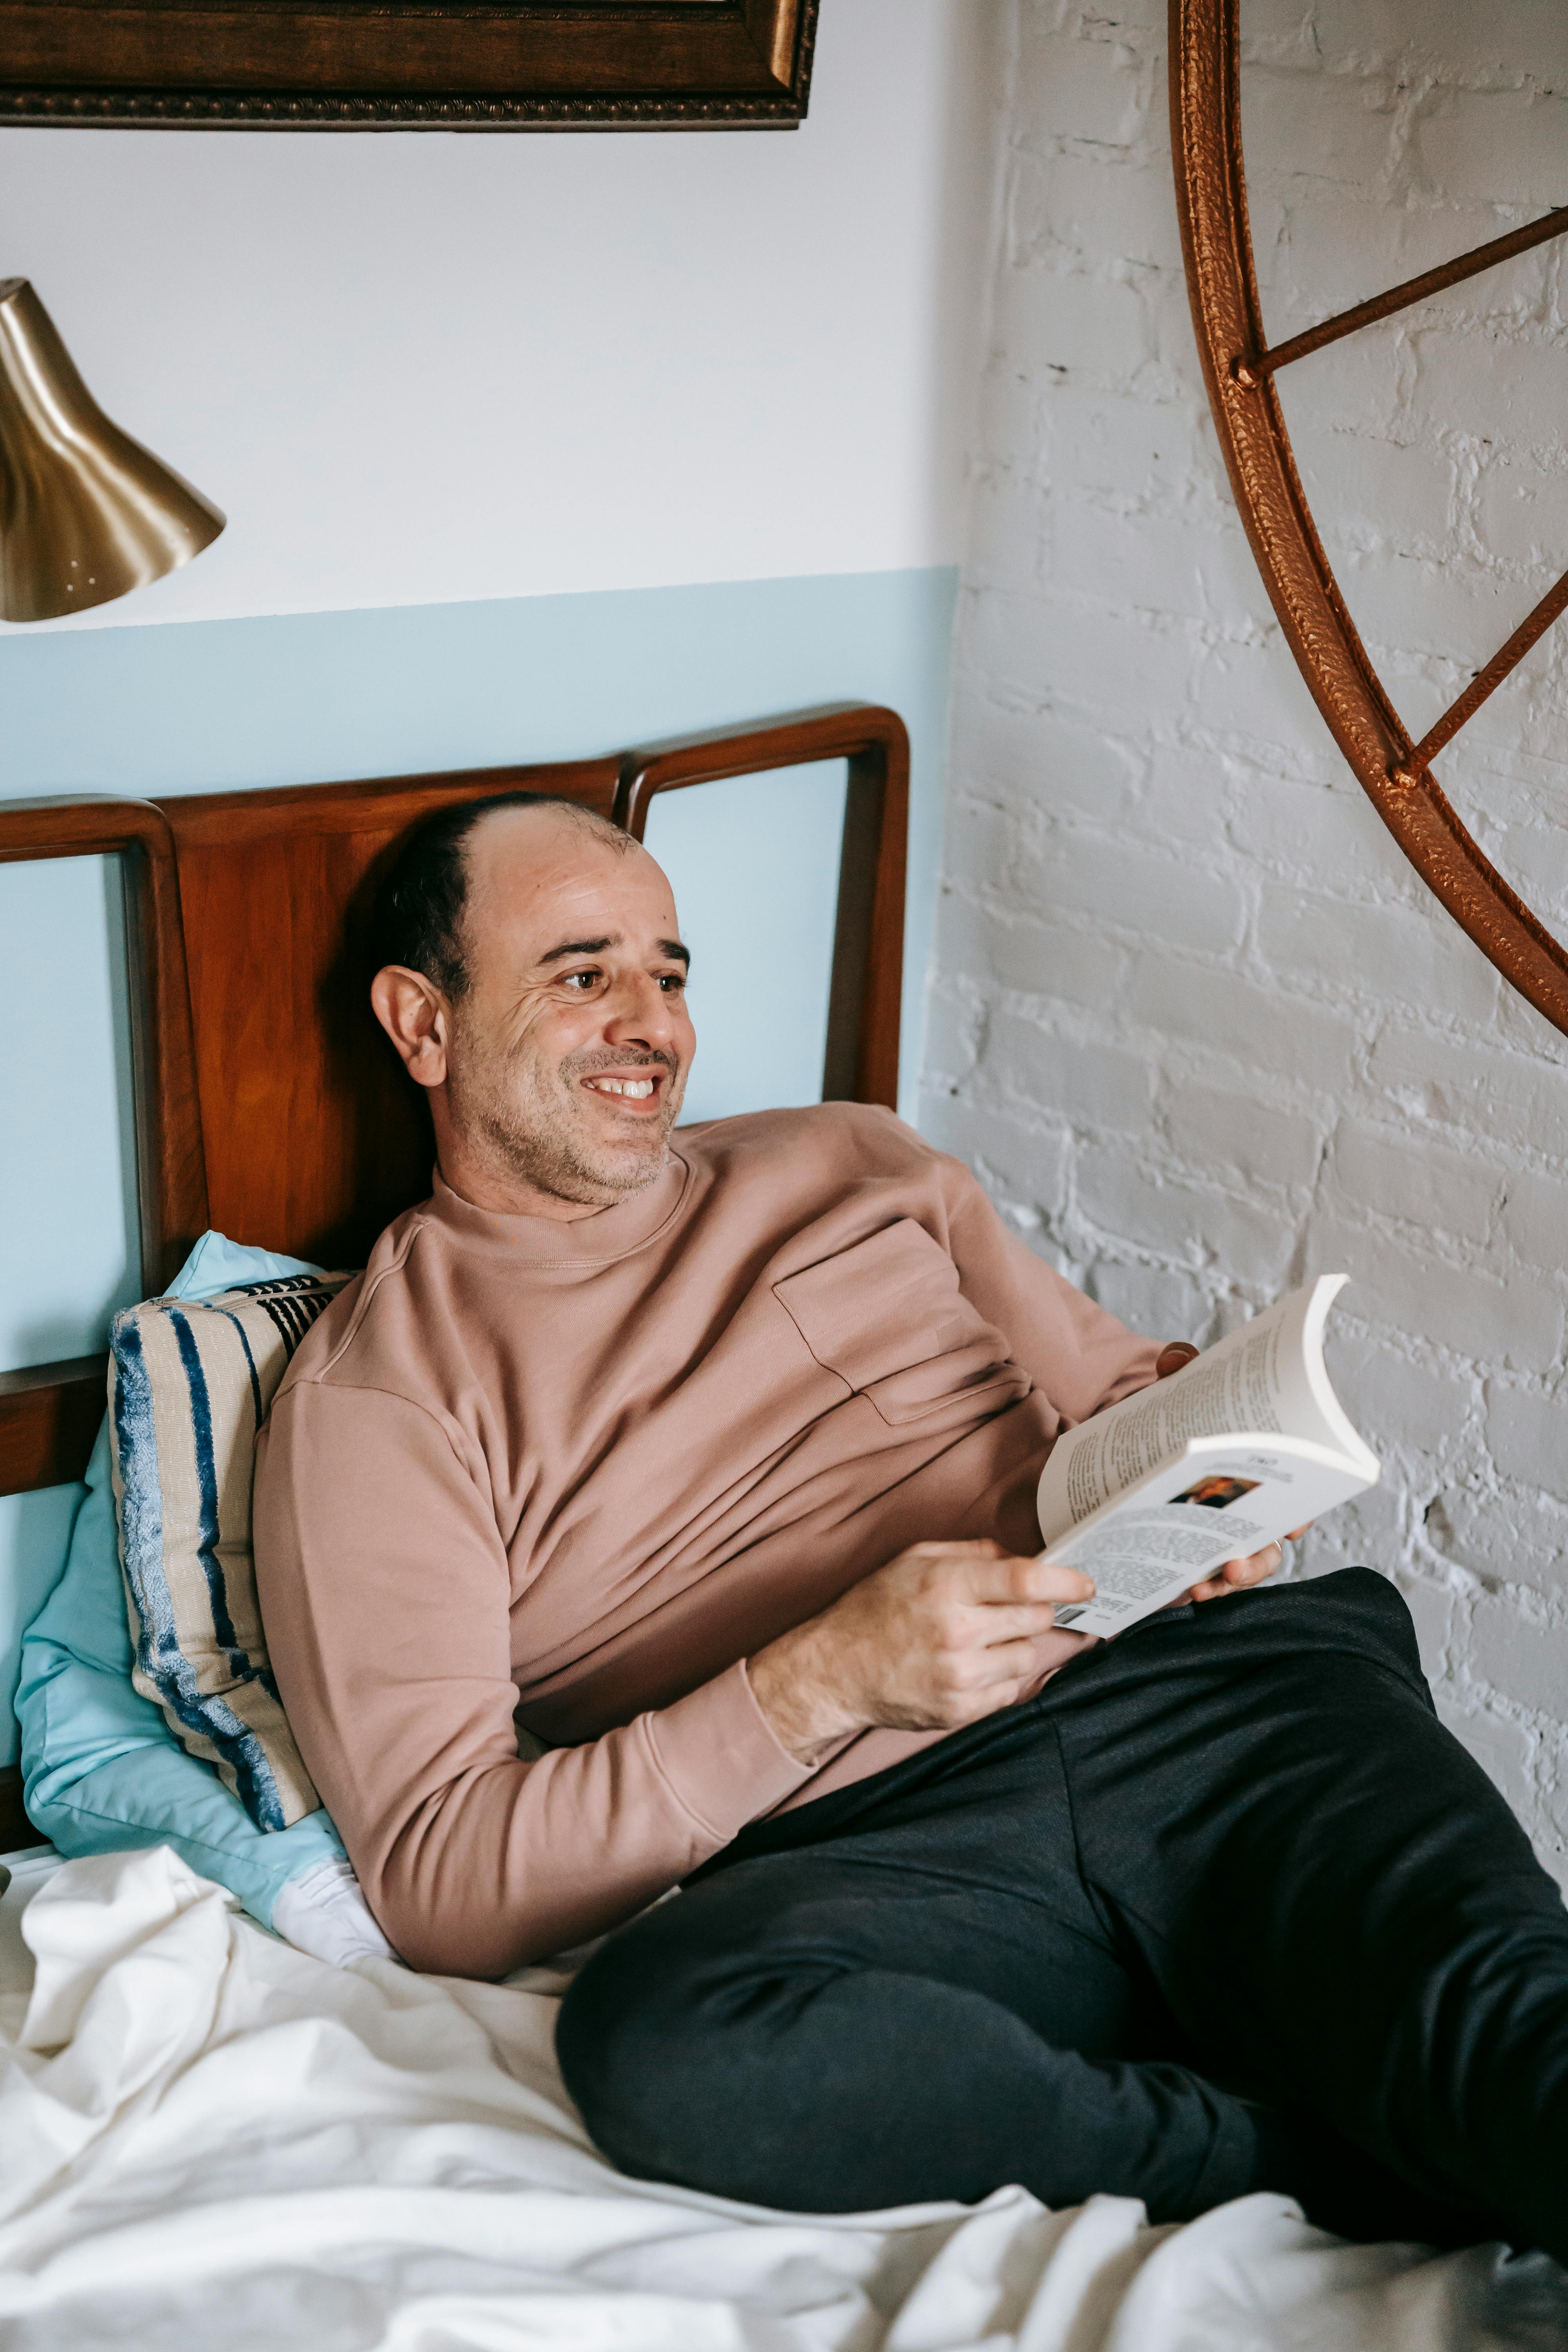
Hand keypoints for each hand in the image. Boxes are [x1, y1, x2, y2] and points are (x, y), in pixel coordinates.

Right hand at [748, 1540, 1094, 1764]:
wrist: (834, 1671)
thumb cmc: (875, 1608)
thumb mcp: (915, 1559)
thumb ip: (973, 1553)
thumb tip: (1025, 1559)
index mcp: (946, 1586)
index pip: (1026, 1582)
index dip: (1066, 1581)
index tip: (1088, 1583)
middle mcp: (956, 1632)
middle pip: (1035, 1619)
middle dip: (1034, 1610)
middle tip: (1010, 1607)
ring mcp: (959, 1676)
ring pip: (1027, 1656)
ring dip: (1015, 1644)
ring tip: (980, 1638)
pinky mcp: (959, 1711)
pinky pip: (1009, 1690)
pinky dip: (1000, 1676)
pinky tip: (971, 1665)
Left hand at [1153, 1338, 1309, 1604]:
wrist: (1130, 1444)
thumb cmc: (1174, 1417)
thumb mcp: (1177, 1391)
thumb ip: (1181, 1369)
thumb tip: (1174, 1361)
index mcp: (1257, 1471)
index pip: (1292, 1497)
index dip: (1298, 1513)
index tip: (1293, 1525)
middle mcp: (1248, 1510)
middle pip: (1267, 1546)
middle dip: (1254, 1561)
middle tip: (1233, 1566)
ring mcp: (1222, 1538)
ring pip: (1239, 1570)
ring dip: (1224, 1583)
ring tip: (1201, 1587)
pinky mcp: (1191, 1558)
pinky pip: (1202, 1582)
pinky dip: (1194, 1587)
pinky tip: (1179, 1590)